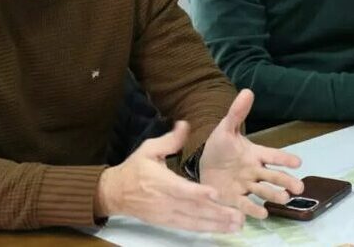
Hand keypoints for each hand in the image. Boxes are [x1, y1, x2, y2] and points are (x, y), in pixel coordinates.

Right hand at [95, 121, 244, 232]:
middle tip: (238, 215)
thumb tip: (185, 124)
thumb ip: (169, 140)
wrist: (116, 193)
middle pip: (193, 209)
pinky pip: (189, 227)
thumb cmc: (134, 169)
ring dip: (216, 224)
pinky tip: (222, 229)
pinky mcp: (168, 222)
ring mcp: (167, 214)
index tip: (215, 193)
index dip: (198, 193)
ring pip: (194, 221)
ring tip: (236, 224)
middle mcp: (165, 201)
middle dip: (217, 213)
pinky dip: (206, 229)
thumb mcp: (149, 149)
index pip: (181, 189)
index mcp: (161, 181)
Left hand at [199, 89, 303, 218]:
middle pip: (273, 176)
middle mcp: (254, 171)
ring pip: (263, 191)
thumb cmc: (221, 147)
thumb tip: (247, 91)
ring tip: (284, 199)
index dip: (284, 158)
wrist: (204, 164)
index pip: (273, 155)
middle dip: (286, 181)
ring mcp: (246, 186)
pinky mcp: (235, 198)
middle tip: (299, 188)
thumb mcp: (226, 128)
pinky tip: (262, 214)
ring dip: (274, 195)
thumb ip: (237, 113)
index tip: (298, 162)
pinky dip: (253, 209)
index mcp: (255, 154)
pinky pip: (246, 204)